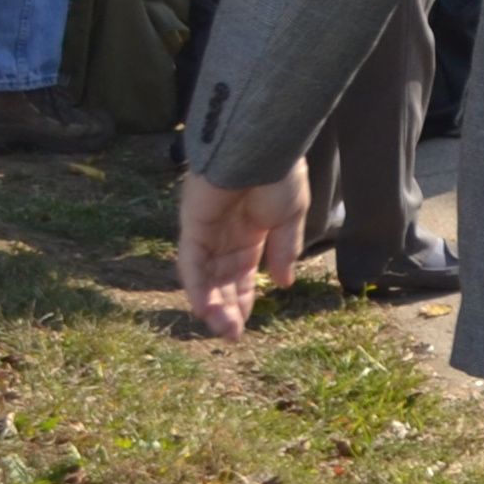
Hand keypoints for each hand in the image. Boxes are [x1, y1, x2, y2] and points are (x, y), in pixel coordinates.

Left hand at [178, 168, 310, 336]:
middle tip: (233, 336)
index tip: (246, 324)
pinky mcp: (192, 226)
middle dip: (227, 308)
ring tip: (224, 330)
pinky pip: (191, 263)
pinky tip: (206, 310)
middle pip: (220, 280)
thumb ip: (284, 249)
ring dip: (212, 305)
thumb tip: (284, 283)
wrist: (263, 147)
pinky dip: (196, 288)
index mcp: (250, 232)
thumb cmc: (281, 174)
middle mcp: (224, 235)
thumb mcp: (292, 216)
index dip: (243, 298)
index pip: (241, 273)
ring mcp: (206, 231)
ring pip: (204, 277)